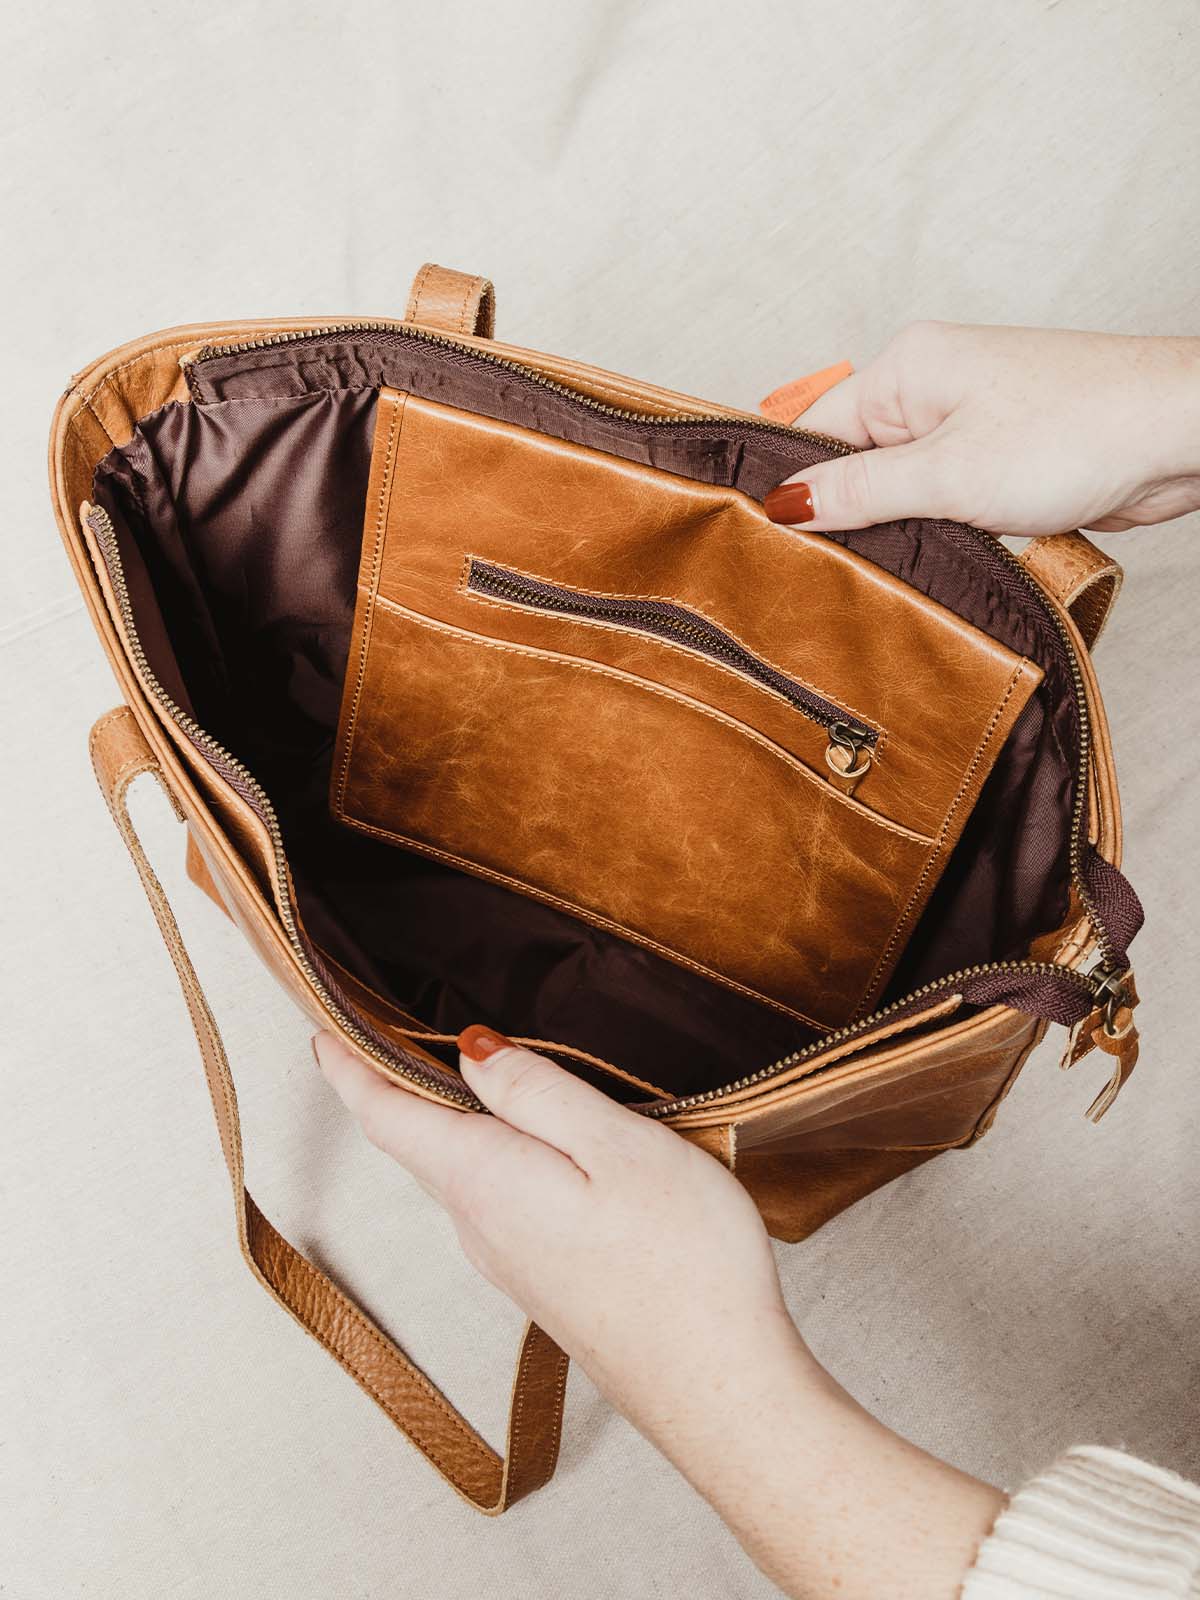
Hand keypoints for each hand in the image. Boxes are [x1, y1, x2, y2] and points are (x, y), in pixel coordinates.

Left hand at [313, 1025, 799, 1441]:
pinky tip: (524, 1141)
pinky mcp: (546, 1280)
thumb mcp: (615, 1146)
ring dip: (444, 1121)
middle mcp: (480, 1226)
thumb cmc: (681, 1263)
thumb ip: (536, 1092)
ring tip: (452, 1069)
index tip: (321, 1030)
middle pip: (417, 1143)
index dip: (349, 1067)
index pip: (387, 1115)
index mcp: (485, 1180)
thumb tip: (468, 1049)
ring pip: (458, 1173)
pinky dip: (486, 1154)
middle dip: (393, 1085)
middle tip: (383, 1028)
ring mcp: (511, 1260)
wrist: (721, 1391)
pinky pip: (496, 1200)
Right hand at [763, 322, 1199, 536]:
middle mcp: (929, 386)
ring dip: (894, 527)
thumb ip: (859, 491)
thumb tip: (783, 505)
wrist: (1180, 435)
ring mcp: (965, 420)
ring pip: (896, 486)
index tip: (772, 546)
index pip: (811, 431)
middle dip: (846, 516)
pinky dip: (932, 528)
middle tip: (830, 571)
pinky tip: (931, 556)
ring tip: (885, 566)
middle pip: (850, 461)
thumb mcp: (949, 474)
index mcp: (905, 367)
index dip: (791, 491)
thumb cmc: (1081, 431)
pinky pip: (937, 497)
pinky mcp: (997, 455)